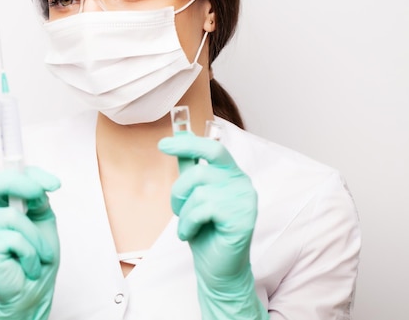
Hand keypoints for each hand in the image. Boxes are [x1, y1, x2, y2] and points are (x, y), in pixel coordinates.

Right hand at [0, 167, 60, 319]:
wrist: (33, 291)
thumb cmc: (36, 256)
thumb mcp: (41, 219)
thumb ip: (37, 198)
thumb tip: (38, 184)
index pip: (3, 176)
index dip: (28, 174)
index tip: (54, 184)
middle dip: (20, 184)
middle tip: (41, 195)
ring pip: (12, 217)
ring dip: (36, 238)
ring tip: (39, 255)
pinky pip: (15, 239)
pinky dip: (31, 253)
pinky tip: (27, 266)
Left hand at [159, 134, 267, 319]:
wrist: (218, 269)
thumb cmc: (206, 233)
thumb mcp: (193, 196)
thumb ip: (190, 169)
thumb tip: (179, 140)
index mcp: (232, 174)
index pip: (212, 148)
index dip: (188, 143)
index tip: (163, 144)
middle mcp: (242, 184)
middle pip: (201, 170)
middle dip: (179, 190)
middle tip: (177, 207)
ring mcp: (245, 201)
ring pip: (199, 192)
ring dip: (184, 212)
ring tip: (188, 226)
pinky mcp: (243, 219)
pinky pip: (204, 210)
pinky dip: (189, 223)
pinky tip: (190, 233)